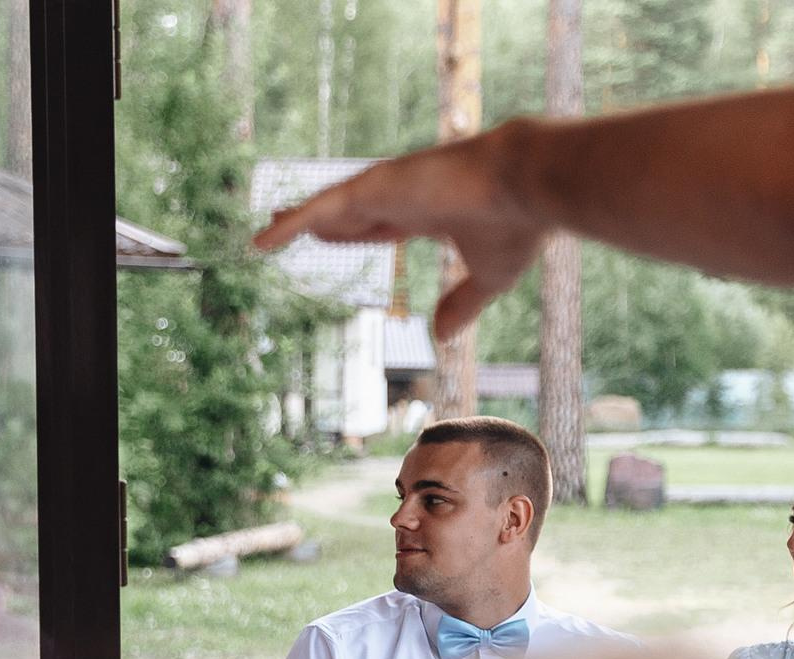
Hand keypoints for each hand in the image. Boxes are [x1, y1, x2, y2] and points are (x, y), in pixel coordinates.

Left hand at [255, 122, 546, 340]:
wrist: (528, 186)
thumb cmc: (517, 226)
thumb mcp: (490, 277)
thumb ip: (463, 303)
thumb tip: (441, 338)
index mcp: (426, 212)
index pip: (380, 224)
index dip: (354, 233)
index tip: (333, 237)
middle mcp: (402, 196)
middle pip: (347, 212)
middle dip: (320, 221)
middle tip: (289, 226)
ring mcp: (386, 188)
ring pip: (330, 208)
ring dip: (298, 220)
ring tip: (267, 231)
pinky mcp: (376, 186)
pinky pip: (323, 206)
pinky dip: (293, 223)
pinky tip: (266, 236)